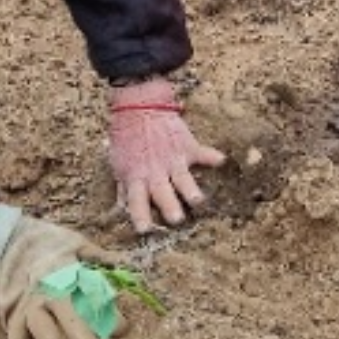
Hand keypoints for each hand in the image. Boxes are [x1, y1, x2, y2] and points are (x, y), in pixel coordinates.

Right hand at [0, 205, 118, 338]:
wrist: (3, 240)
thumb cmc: (46, 243)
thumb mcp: (76, 242)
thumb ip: (100, 257)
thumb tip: (126, 265)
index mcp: (69, 274)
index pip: (93, 296)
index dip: (108, 314)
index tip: (122, 330)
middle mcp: (50, 292)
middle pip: (68, 318)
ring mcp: (29, 305)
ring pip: (42, 329)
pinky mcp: (10, 313)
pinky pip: (12, 334)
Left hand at [107, 84, 220, 232]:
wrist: (140, 108)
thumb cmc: (127, 138)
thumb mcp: (118, 164)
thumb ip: (123, 187)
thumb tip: (121, 209)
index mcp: (136, 177)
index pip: (136, 201)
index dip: (140, 215)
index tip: (144, 230)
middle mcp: (155, 171)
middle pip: (162, 193)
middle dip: (169, 206)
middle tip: (177, 220)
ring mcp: (172, 159)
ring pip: (182, 178)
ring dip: (190, 189)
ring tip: (198, 201)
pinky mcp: (187, 147)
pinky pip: (202, 153)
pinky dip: (211, 156)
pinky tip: (220, 160)